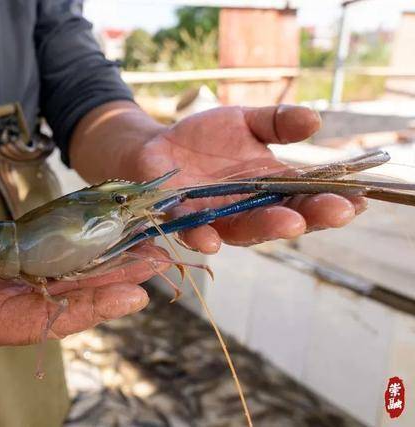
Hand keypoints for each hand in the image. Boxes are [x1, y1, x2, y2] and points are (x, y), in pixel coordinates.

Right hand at [0, 244, 166, 379]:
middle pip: (73, 293)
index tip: (132, 296)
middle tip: (158, 261)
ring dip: (106, 258)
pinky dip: (78, 240)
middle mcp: (14, 303)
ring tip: (146, 243)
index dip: (92, 308)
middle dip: (116, 279)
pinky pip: (51, 250)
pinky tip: (105, 229)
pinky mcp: (9, 257)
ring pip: (68, 270)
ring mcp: (14, 280)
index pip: (51, 319)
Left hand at [128, 105, 366, 252]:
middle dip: (310, 217)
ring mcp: (215, 217)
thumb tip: (315, 120)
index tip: (359, 199)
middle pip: (282, 220)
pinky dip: (201, 236)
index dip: (331, 201)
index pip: (305, 199)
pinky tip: (211, 239)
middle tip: (336, 212)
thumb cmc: (205, 137)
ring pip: (242, 230)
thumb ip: (277, 122)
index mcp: (268, 188)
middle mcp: (246, 209)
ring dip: (266, 229)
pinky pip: (192, 231)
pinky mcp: (181, 218)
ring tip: (291, 224)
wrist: (157, 145)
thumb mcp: (245, 121)